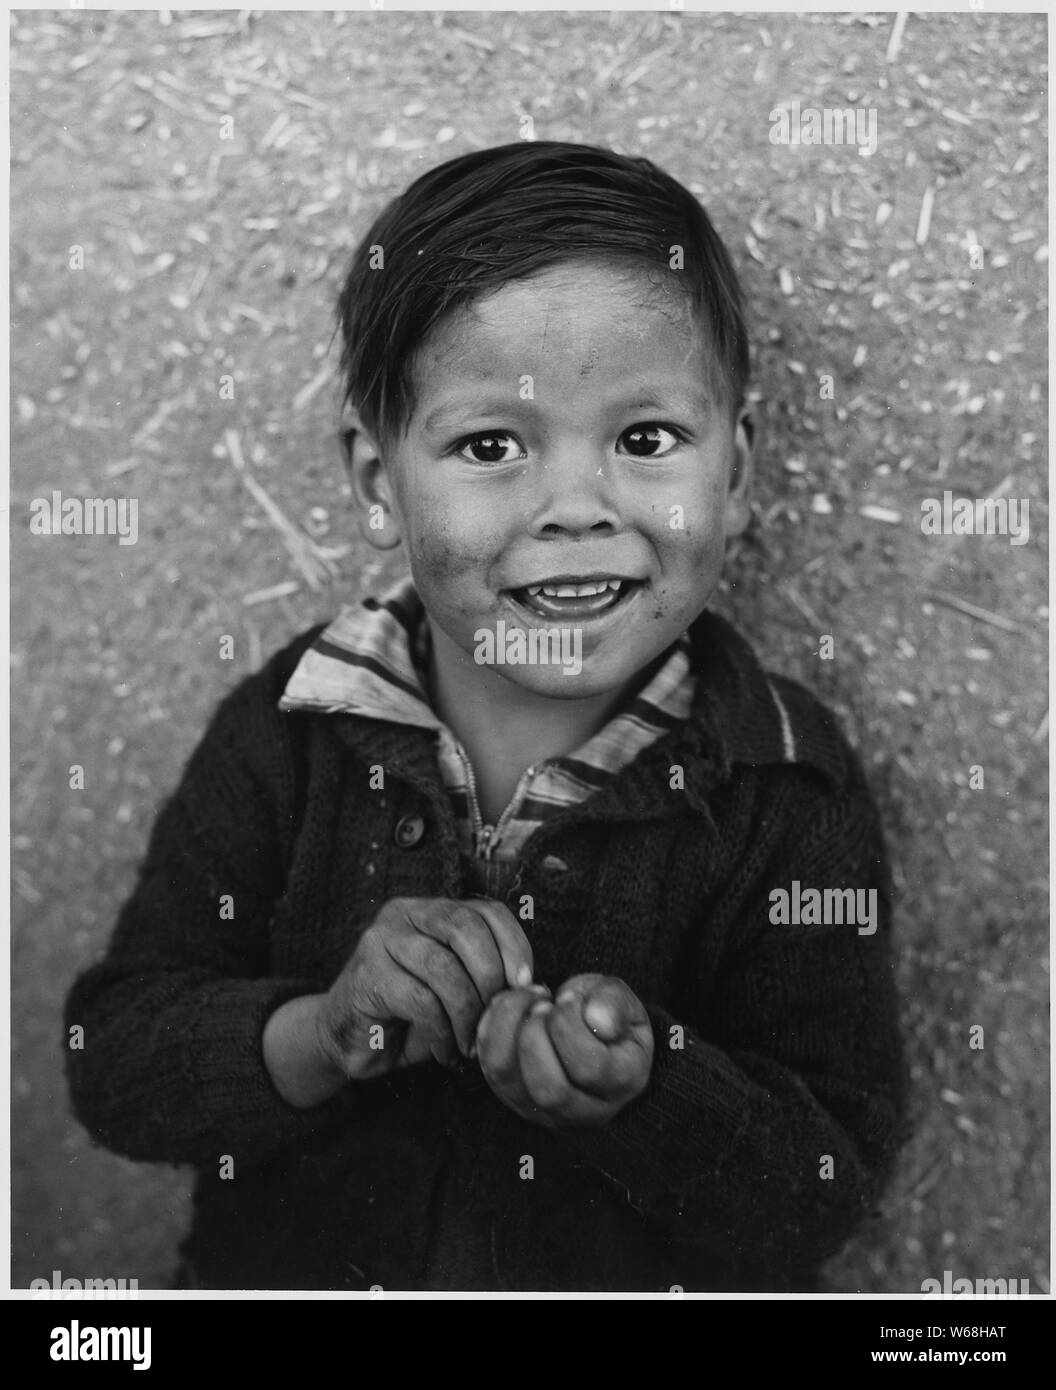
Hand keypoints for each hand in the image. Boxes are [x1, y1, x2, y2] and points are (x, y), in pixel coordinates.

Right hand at [317, 897, 532, 1079]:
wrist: (352, 1041)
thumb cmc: (412, 1016)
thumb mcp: (457, 989)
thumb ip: (487, 977)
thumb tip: (533, 988)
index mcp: (434, 910)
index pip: (488, 911)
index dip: (514, 947)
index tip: (525, 986)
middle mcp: (405, 913)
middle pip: (465, 928)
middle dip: (491, 977)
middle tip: (495, 1017)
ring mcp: (381, 940)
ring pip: (443, 966)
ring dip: (466, 1011)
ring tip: (469, 1042)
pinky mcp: (367, 975)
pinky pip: (420, 998)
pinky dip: (441, 1029)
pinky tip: (444, 1048)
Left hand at [475, 973, 653, 1126]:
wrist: (583, 1025)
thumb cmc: (602, 1011)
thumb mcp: (618, 997)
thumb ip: (614, 1002)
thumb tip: (598, 1021)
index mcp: (625, 1081)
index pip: (590, 1068)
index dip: (569, 1026)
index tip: (567, 996)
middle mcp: (587, 1110)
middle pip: (549, 1090)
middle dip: (535, 1036)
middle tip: (542, 1002)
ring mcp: (546, 1112)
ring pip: (509, 1082)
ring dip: (508, 1030)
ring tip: (526, 1001)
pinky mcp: (514, 1100)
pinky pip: (489, 1071)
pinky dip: (490, 1031)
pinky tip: (509, 1007)